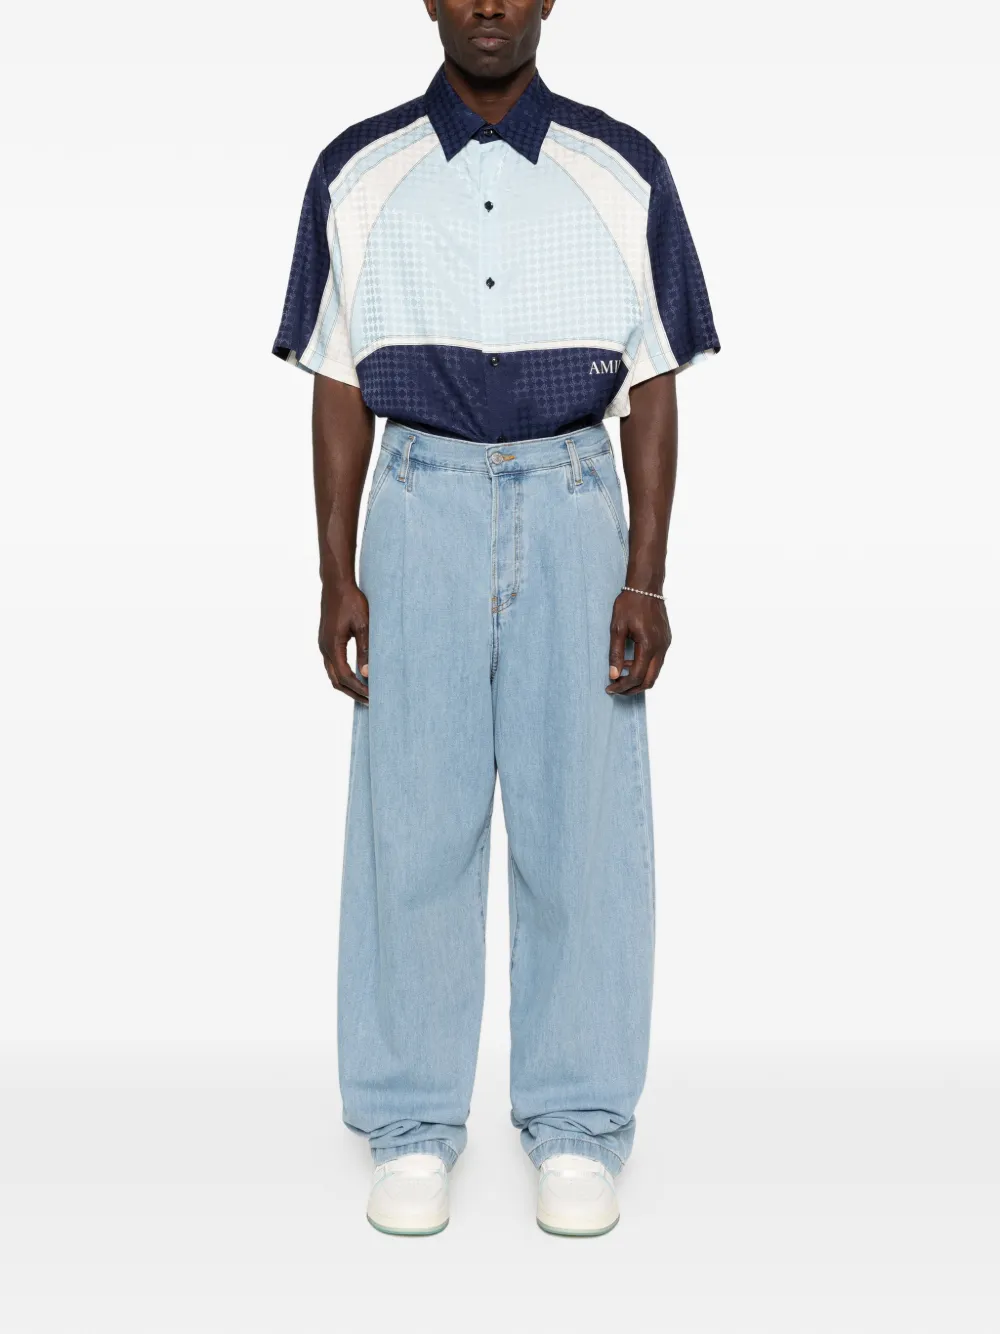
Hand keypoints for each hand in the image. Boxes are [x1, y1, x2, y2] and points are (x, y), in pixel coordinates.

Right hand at [319, 580, 369, 703]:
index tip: (373, 696)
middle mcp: (324, 648)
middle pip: (336, 681)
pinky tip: (357, 675)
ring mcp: (323, 645)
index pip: (345, 677)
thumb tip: (367, 674)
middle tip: (370, 701)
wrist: (336, 584)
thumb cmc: (351, 601)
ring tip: (365, 693)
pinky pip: (333, 665)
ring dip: (348, 686)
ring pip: (333, 675)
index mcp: (332, 646)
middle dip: (353, 693)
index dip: (359, 689)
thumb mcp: (364, 625)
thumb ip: (365, 650)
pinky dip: (344, 675)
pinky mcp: (326, 641)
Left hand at [606, 589, 670, 694]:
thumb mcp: (617, 628)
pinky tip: (630, 662)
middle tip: (616, 689)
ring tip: (620, 675)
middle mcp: (661, 648)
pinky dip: (645, 668)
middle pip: (650, 680)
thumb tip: (613, 675)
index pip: (637, 676)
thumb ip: (615, 653)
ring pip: (655, 673)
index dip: (622, 686)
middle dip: (632, 689)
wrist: (646, 587)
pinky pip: (657, 662)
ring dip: (639, 679)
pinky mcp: (666, 640)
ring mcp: (665, 644)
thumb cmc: (629, 604)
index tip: (609, 688)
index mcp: (648, 645)